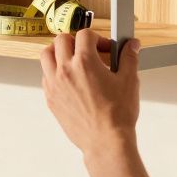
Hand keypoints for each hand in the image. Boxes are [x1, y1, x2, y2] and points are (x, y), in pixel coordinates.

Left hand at [41, 30, 141, 158]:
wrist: (106, 142)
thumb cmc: (117, 115)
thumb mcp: (129, 81)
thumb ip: (129, 58)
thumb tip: (132, 45)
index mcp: (84, 62)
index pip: (84, 34)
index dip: (97, 38)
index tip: (104, 48)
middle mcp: (65, 70)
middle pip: (61, 39)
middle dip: (75, 41)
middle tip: (87, 50)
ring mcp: (54, 84)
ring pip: (46, 55)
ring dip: (58, 52)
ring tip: (72, 60)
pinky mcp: (50, 99)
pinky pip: (45, 76)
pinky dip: (54, 72)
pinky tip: (69, 80)